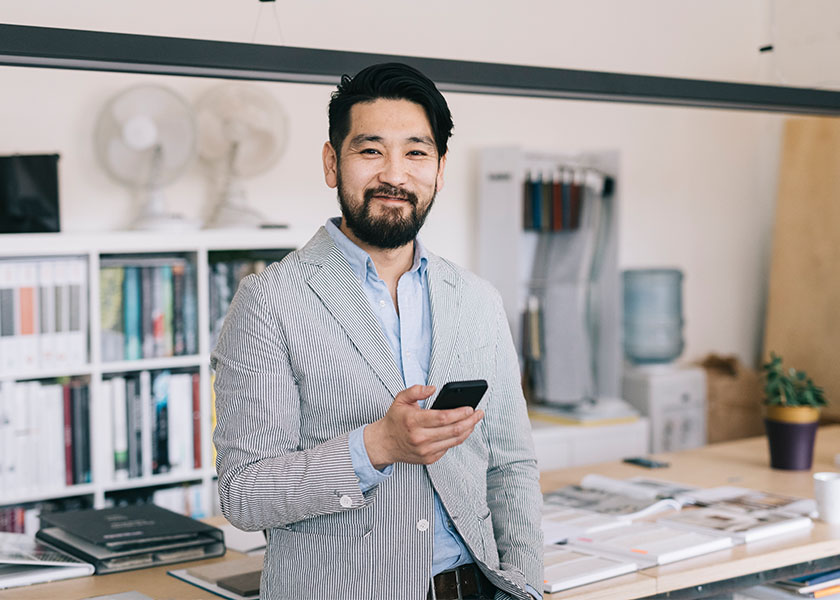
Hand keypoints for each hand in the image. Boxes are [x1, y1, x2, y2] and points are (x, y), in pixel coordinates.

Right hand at [364, 385, 483, 468]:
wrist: (384, 444)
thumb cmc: (395, 420)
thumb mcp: (400, 400)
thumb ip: (415, 391)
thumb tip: (432, 388)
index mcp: (414, 421)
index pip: (443, 417)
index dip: (460, 413)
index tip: (470, 408)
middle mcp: (420, 438)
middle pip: (453, 430)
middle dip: (470, 421)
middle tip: (479, 414)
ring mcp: (425, 451)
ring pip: (454, 441)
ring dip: (468, 430)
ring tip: (474, 421)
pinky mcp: (429, 459)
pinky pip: (448, 448)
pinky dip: (457, 439)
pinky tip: (462, 430)